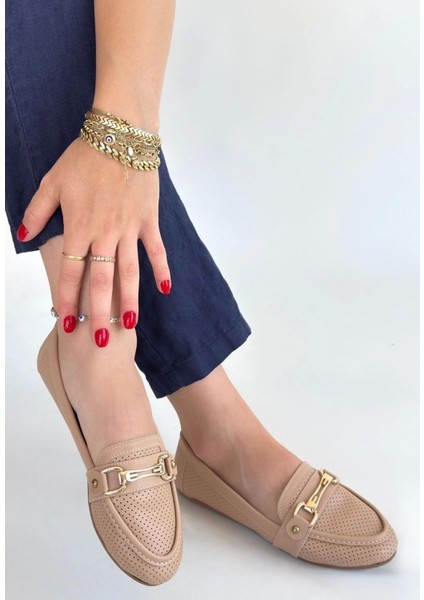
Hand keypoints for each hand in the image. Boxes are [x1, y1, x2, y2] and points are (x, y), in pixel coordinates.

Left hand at [19, 137, 170, 345]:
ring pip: (129, 272)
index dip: (67, 300)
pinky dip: (161, 269)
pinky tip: (164, 289)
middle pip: (101, 281)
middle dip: (99, 312)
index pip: (70, 273)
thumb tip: (23, 235)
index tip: (66, 323)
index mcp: (79, 227)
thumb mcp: (52, 182)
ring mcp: (129, 229)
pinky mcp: (148, 221)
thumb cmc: (83, 157)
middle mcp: (104, 234)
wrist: (120, 134)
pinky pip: (156, 250)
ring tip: (129, 325)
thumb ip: (36, 211)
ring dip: (129, 300)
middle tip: (100, 340)